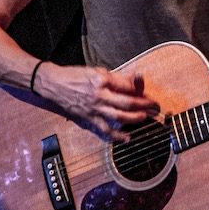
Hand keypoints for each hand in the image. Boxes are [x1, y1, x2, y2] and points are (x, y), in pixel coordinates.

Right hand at [36, 63, 159, 141]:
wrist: (53, 84)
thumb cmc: (75, 75)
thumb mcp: (97, 71)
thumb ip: (116, 78)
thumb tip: (134, 80)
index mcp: (103, 80)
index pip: (128, 86)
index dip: (142, 91)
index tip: (150, 94)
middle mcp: (100, 95)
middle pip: (127, 102)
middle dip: (144, 105)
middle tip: (155, 107)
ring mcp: (94, 108)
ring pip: (119, 116)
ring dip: (135, 119)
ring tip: (145, 118)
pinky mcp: (88, 118)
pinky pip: (104, 129)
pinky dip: (116, 135)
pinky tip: (126, 138)